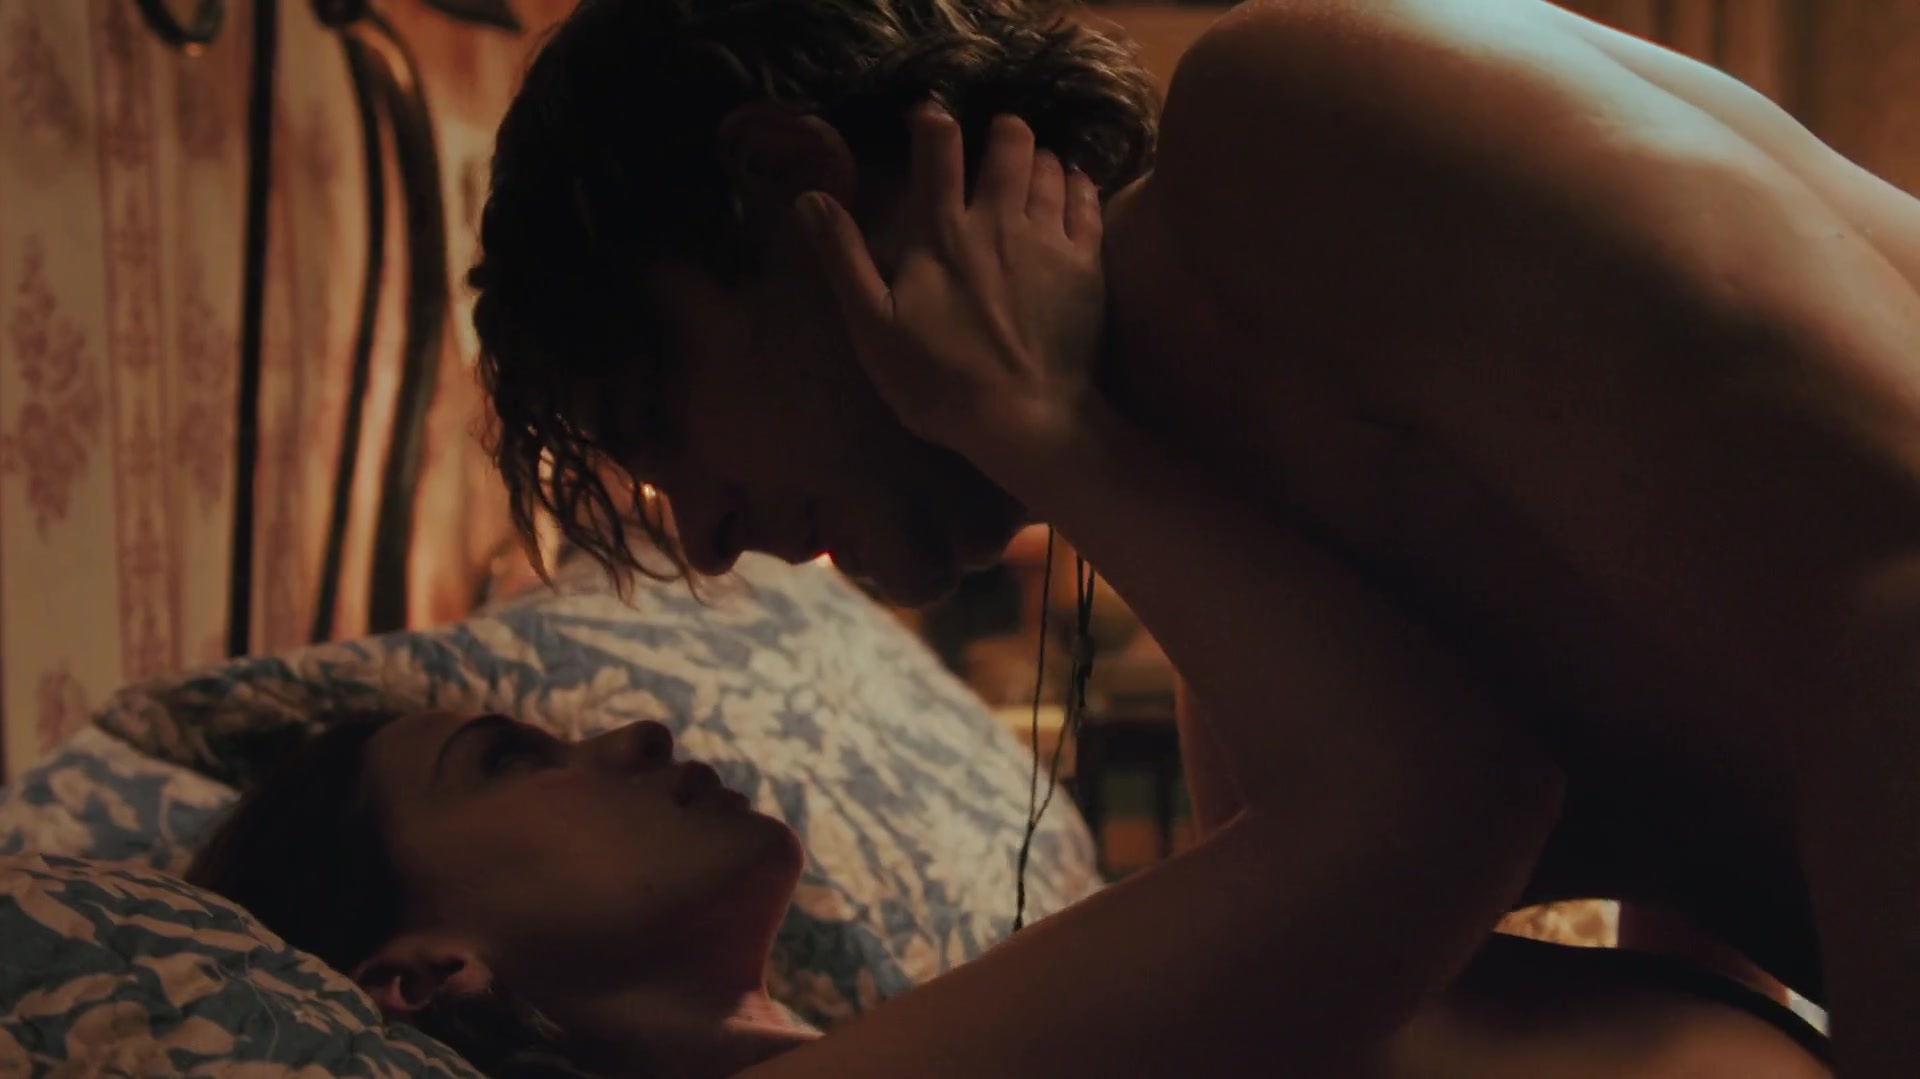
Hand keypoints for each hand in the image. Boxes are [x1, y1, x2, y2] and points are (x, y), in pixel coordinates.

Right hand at [799, 106, 1106, 477]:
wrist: (1026, 420)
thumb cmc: (939, 381)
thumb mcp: (872, 326)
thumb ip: (843, 258)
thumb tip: (809, 196)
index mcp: (940, 232)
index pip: (938, 148)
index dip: (932, 121)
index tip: (928, 119)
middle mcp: (997, 219)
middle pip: (1008, 142)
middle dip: (1001, 130)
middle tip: (994, 141)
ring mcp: (1048, 238)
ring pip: (1049, 166)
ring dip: (1038, 157)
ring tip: (1031, 167)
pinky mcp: (1087, 263)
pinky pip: (1088, 199)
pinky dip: (1078, 183)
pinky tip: (1072, 186)